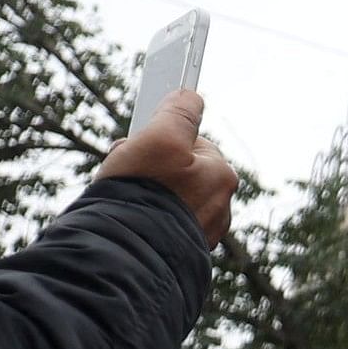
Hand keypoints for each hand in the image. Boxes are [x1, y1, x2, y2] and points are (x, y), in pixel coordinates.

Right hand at [97, 88, 234, 245]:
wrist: (128, 254)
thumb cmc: (145, 193)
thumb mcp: (160, 139)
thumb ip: (178, 112)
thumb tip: (191, 94)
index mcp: (222, 177)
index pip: (190, 141)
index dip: (159, 138)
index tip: (141, 143)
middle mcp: (220, 205)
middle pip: (177, 169)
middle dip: (149, 166)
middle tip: (127, 172)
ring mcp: (202, 230)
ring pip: (167, 195)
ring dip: (144, 190)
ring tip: (125, 198)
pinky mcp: (182, 249)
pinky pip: (161, 220)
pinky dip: (145, 215)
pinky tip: (128, 218)